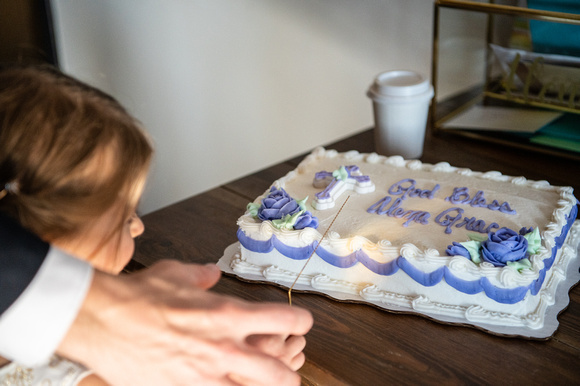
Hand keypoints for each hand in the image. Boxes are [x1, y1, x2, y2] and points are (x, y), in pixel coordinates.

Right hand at [57, 260, 312, 385]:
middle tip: (291, 371)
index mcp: (228, 314)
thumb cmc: (139, 295)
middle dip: (291, 373)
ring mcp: (205, 376)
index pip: (284, 320)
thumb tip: (212, 273)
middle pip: (278, 371)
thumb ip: (202, 274)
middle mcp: (224, 348)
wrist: (103, 320)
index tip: (301, 324)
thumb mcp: (176, 272)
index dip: (300, 322)